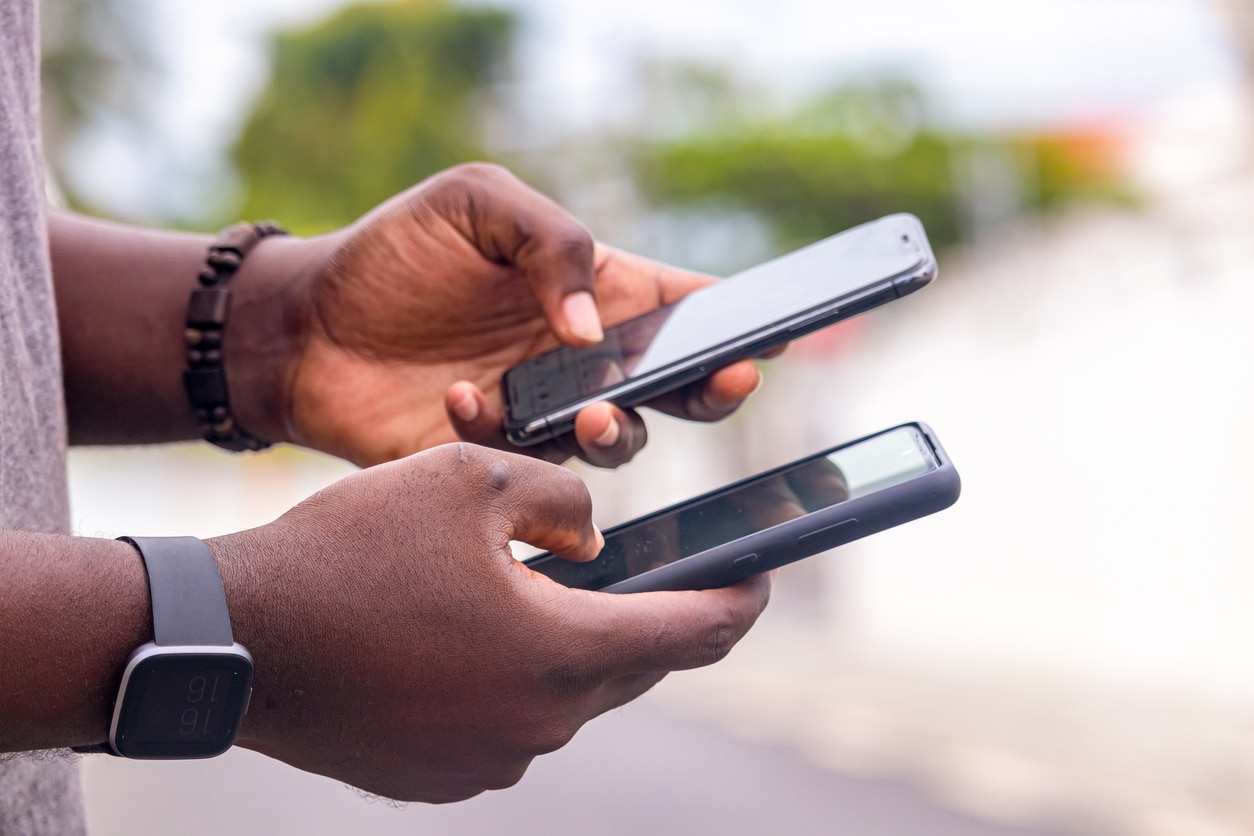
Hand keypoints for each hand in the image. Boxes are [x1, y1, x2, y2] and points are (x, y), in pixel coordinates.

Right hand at [210, 443, 770, 801]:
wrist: (232, 635)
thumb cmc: (350, 549)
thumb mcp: (468, 477)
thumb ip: (559, 498)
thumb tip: (591, 537)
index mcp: (564, 654)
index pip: (695, 634)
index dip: (741, 600)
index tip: (763, 576)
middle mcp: (541, 726)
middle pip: (632, 669)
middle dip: (648, 618)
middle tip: (647, 571)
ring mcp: (488, 764)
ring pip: (568, 697)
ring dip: (570, 647)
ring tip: (537, 593)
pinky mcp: (439, 779)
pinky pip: (510, 724)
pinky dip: (514, 680)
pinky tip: (475, 638)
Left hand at [280, 162, 765, 467]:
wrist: (305, 326)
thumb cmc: (395, 252)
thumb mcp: (476, 203)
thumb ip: (550, 241)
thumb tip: (593, 324)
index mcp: (593, 290)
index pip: (683, 306)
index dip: (736, 320)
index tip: (771, 335)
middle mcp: (581, 357)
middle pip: (677, 386)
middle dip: (712, 391)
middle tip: (725, 384)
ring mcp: (543, 413)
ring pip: (617, 440)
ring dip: (616, 431)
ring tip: (590, 411)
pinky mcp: (498, 459)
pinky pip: (528, 464)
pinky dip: (500, 434)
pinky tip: (457, 397)